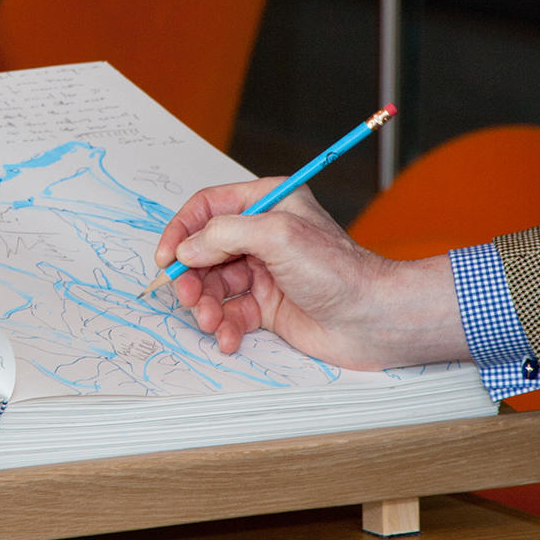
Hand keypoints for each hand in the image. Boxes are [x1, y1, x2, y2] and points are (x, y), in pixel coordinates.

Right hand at [155, 178, 468, 369]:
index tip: (167, 258)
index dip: (182, 230)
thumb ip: (224, 234)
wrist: (372, 319)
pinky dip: (223, 327)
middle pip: (204, 250)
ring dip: (204, 305)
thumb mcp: (277, 235)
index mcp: (268, 202)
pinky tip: (229, 338)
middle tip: (188, 298)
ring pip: (213, 285)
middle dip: (192, 277)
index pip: (208, 207)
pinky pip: (230, 313)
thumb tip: (187, 250)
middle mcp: (263, 235)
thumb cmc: (337, 270)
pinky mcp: (268, 305)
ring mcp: (265, 271)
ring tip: (210, 322)